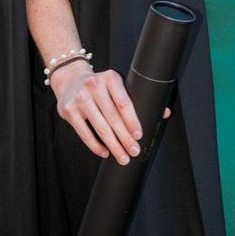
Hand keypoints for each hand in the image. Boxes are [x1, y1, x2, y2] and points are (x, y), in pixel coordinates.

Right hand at [52, 61, 169, 162]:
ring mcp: (80, 98)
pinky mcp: (69, 111)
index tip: (139, 135)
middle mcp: (94, 86)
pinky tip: (105, 153)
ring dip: (113, 145)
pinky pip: (84, 133)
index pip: (124, 102)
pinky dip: (96, 146)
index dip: (132, 120)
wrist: (70, 79)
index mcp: (111, 78)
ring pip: (100, 127)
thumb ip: (138, 97)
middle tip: (134, 151)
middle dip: (125, 138)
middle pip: (113, 118)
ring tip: (123, 157)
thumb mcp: (117, 84)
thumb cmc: (101, 85)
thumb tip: (165, 113)